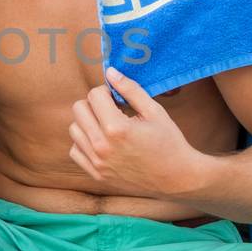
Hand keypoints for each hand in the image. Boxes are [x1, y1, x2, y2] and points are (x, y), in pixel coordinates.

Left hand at [68, 66, 212, 198]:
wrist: (176, 178)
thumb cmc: (169, 141)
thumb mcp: (154, 111)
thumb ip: (130, 89)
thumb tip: (110, 72)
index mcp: (117, 128)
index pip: (94, 95)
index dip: (106, 91)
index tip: (118, 98)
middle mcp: (102, 146)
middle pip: (78, 109)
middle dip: (94, 103)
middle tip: (112, 109)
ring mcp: (97, 163)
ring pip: (74, 129)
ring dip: (88, 122)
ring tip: (108, 125)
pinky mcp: (97, 174)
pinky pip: (75, 151)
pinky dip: (84, 142)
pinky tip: (102, 141)